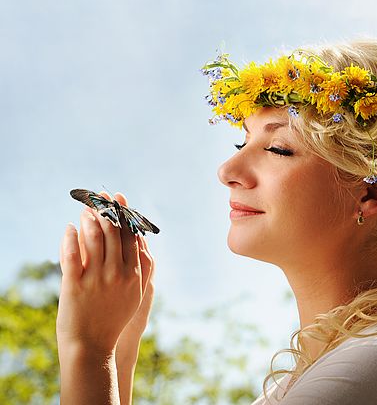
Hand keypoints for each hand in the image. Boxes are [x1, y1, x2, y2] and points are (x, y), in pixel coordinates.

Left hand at [57, 191, 152, 355]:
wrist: (92, 348)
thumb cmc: (114, 320)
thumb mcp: (136, 293)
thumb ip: (139, 267)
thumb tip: (138, 239)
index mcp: (133, 274)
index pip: (130, 235)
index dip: (124, 214)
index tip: (118, 199)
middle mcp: (117, 274)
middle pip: (113, 232)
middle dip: (107, 209)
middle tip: (101, 195)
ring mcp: (96, 280)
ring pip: (94, 238)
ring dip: (90, 218)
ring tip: (86, 208)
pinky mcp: (74, 286)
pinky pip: (71, 255)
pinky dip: (70, 237)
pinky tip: (70, 227)